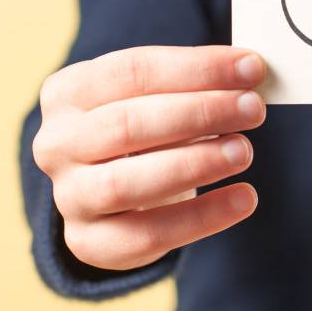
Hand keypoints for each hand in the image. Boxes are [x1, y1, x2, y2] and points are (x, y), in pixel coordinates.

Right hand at [32, 45, 266, 269]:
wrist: (112, 186)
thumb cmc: (146, 125)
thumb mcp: (159, 94)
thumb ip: (197, 82)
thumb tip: (250, 72)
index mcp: (69, 91)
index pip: (133, 70)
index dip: (197, 68)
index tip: (250, 68)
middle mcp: (58, 143)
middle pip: (127, 123)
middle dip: (199, 113)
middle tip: (253, 109)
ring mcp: (69, 196)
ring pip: (127, 183)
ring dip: (195, 164)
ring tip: (244, 151)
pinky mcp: (89, 242)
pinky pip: (146, 235)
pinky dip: (201, 218)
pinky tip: (243, 199)